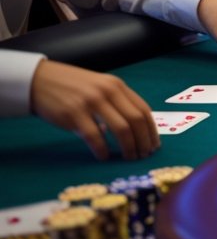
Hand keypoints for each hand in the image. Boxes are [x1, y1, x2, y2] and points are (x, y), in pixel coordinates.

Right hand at [30, 60, 157, 160]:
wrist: (40, 80)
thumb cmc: (72, 87)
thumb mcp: (99, 87)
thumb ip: (116, 103)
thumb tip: (132, 129)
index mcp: (117, 86)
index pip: (143, 110)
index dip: (151, 130)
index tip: (154, 145)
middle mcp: (108, 92)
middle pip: (136, 120)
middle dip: (143, 141)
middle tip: (143, 155)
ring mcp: (91, 102)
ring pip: (121, 129)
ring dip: (128, 147)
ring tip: (128, 157)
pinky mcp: (74, 114)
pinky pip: (95, 137)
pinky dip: (103, 150)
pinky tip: (104, 157)